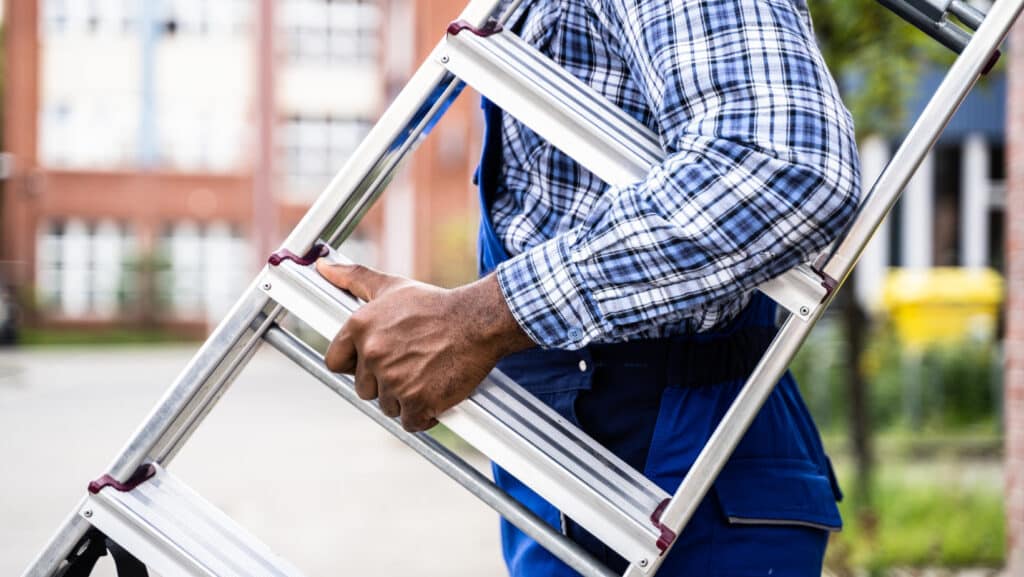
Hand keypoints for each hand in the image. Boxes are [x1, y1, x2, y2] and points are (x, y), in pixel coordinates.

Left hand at [315, 260, 534, 431]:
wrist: (477, 321)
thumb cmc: (435, 305)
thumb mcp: (392, 287)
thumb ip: (354, 278)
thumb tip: (323, 266)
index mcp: (360, 327)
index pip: (335, 362)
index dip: (354, 365)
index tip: (372, 364)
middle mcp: (373, 354)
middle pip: (363, 388)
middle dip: (384, 382)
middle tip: (410, 365)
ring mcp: (394, 379)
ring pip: (387, 406)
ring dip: (404, 399)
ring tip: (425, 376)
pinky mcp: (417, 401)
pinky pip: (410, 422)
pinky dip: (423, 415)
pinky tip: (435, 395)